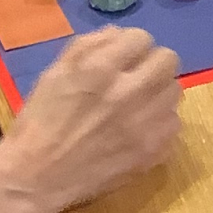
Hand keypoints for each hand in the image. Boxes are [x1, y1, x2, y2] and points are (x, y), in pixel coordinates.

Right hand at [0, 27, 181, 212]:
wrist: (37, 177)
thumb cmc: (40, 122)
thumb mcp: (54, 73)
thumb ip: (89, 46)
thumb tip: (120, 35)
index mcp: (99, 69)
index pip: (142, 38)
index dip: (132, 46)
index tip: (124, 58)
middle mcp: (128, 92)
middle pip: (168, 60)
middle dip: (152, 64)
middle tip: (136, 77)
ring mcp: (144, 124)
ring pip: (174, 91)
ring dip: (158, 92)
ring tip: (138, 104)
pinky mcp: (152, 151)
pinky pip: (174, 124)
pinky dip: (159, 123)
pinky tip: (139, 129)